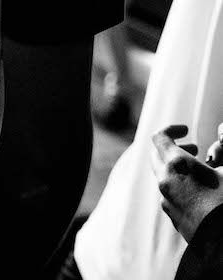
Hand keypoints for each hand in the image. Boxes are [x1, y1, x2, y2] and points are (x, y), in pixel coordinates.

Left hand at [151, 125, 222, 241]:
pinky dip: (179, 186)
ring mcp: (167, 201)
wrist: (222, 243)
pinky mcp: (173, 218)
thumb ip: (222, 149)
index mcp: (176, 164)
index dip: (172, 129)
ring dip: (177, 168)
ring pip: (163, 176)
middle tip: (194, 150)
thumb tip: (219, 136)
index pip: (160, 137)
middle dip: (173, 148)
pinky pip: (170, 195)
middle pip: (157, 155)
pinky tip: (200, 194)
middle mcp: (165, 181)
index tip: (187, 130)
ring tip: (200, 172)